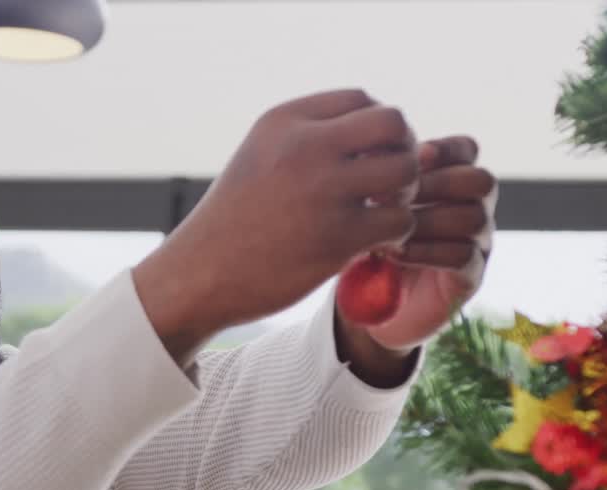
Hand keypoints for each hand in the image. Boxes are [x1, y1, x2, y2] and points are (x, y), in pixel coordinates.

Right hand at [133, 89, 420, 360]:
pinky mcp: (337, 237)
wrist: (200, 274)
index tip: (368, 158)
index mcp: (285, 122)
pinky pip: (399, 220)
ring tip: (383, 214)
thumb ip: (309, 136)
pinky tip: (376, 244)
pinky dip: (398, 233)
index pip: (361, 99)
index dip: (377, 128)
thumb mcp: (261, 156)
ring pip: (405, 170)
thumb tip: (375, 129)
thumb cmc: (237, 219)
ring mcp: (322, 191)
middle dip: (403, 150)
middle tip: (390, 184)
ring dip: (405, 194)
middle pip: (392, 123)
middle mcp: (304, 147)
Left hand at [361, 136, 496, 349]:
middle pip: (481, 181)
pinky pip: (464, 256)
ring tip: (391, 229)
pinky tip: (396, 254)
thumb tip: (373, 149)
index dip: (446, 149)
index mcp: (453, 184)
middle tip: (396, 196)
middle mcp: (475, 209)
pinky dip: (428, 251)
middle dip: (439, 183)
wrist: (370, 301)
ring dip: (429, 220)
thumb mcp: (371, 207)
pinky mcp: (470, 278)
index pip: (467, 151)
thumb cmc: (370, 242)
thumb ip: (382, 181)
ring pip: (474, 217)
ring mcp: (478, 245)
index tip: (413, 155)